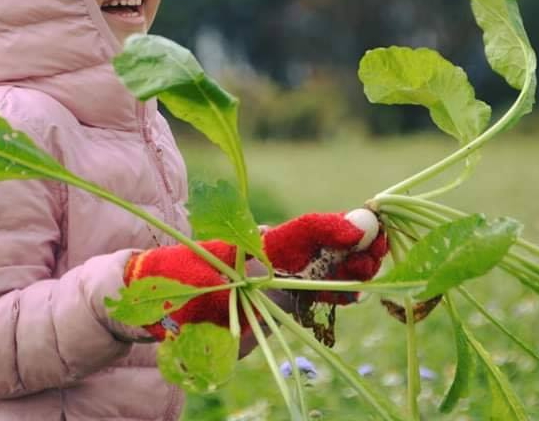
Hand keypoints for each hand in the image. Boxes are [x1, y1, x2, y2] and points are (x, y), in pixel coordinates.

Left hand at [123, 209, 386, 338]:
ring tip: (375, 270)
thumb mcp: (209, 275)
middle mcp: (274, 257)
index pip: (303, 229)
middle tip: (381, 247)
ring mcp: (277, 280)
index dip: (333, 227)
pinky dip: (336, 293)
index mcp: (259, 244)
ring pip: (325, 269)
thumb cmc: (178, 284)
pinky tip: (355, 296)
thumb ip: (241, 271)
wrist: (158, 311)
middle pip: (322, 246)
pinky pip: (314, 294)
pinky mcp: (276, 304)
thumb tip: (271, 246)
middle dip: (355, 245)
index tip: (363, 228)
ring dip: (352, 268)